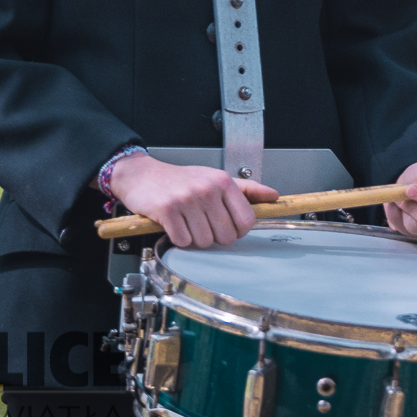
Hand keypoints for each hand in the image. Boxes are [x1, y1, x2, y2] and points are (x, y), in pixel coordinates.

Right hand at [108, 154, 277, 248]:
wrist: (142, 175)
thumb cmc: (181, 179)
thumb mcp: (215, 178)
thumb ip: (247, 190)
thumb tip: (273, 196)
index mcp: (223, 181)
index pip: (246, 221)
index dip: (238, 230)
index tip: (227, 226)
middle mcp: (207, 189)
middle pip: (226, 236)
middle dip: (215, 236)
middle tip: (202, 223)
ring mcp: (187, 199)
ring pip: (204, 241)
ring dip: (195, 238)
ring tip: (187, 221)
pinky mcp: (167, 210)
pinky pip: (183, 241)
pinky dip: (178, 238)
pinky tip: (175, 225)